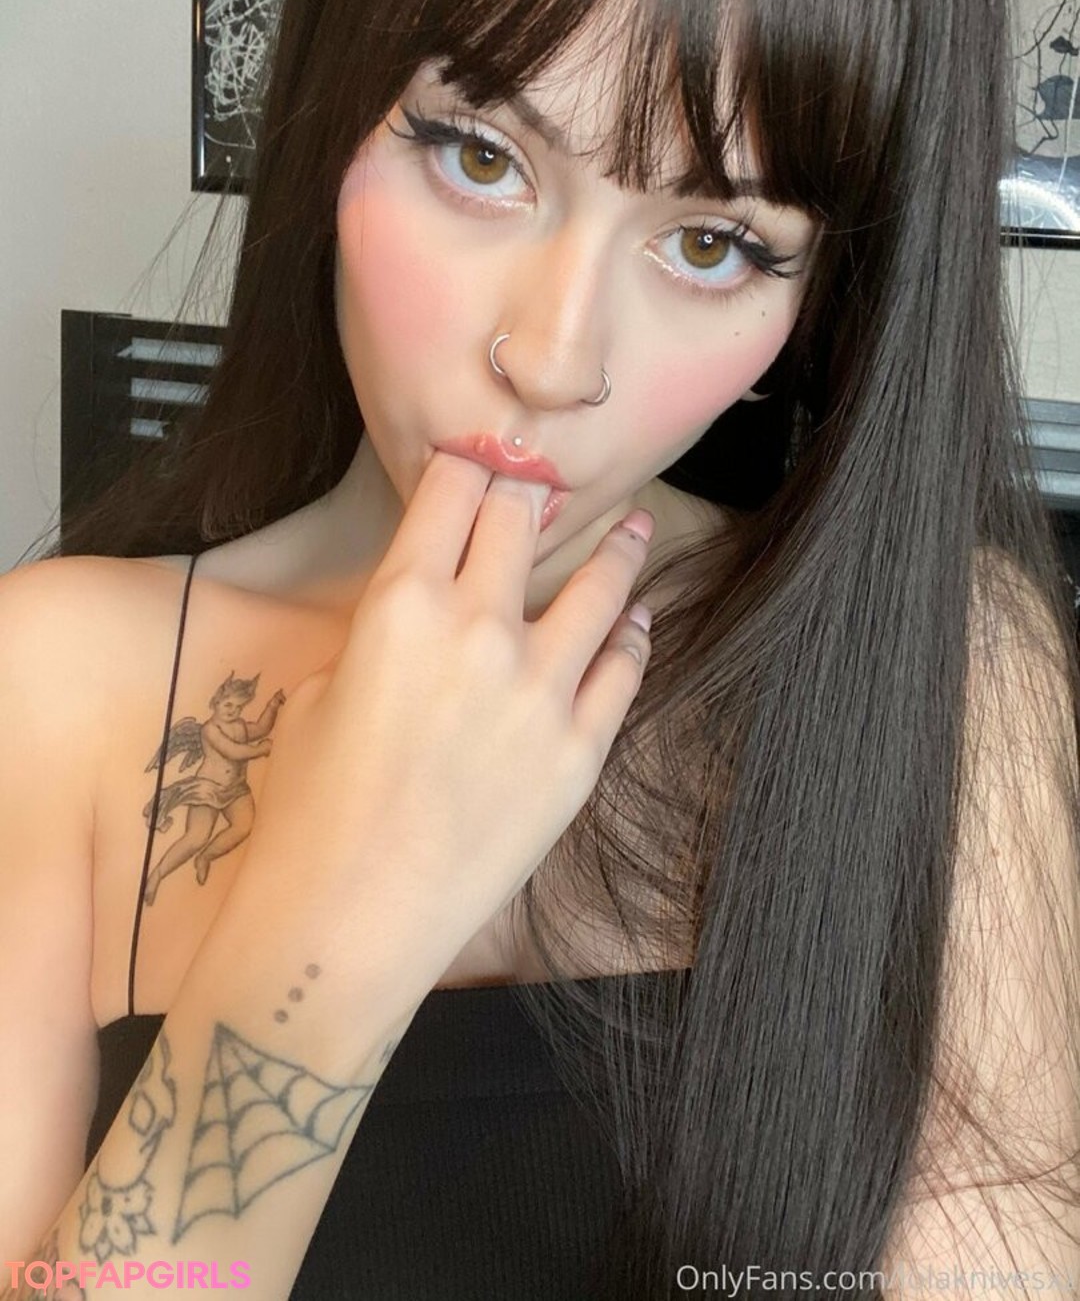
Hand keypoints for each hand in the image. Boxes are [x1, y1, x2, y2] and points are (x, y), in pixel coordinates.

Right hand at [233, 450, 653, 982]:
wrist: (347, 918)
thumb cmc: (310, 809)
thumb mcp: (322, 690)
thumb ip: (384, 632)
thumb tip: (428, 610)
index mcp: (401, 602)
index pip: (452, 491)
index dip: (469, 465)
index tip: (482, 462)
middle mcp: (480, 629)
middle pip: (523, 519)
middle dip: (531, 491)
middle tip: (546, 485)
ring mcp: (541, 690)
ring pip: (600, 587)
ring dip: (617, 548)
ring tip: (635, 528)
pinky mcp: (580, 751)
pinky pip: (623, 670)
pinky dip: (631, 637)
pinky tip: (636, 621)